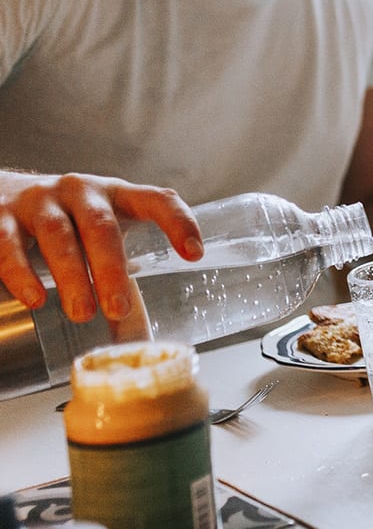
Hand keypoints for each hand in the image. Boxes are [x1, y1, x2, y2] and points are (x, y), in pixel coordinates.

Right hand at [0, 171, 199, 323]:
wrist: (3, 195)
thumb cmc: (67, 222)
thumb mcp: (99, 239)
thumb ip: (119, 279)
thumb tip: (134, 341)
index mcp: (116, 195)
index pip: (156, 200)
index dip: (178, 222)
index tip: (194, 254)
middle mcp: (81, 191)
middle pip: (101, 226)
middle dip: (111, 269)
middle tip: (118, 309)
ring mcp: (41, 200)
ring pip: (58, 235)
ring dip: (71, 275)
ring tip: (81, 312)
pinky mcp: (2, 215)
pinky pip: (10, 244)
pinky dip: (21, 272)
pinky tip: (34, 298)